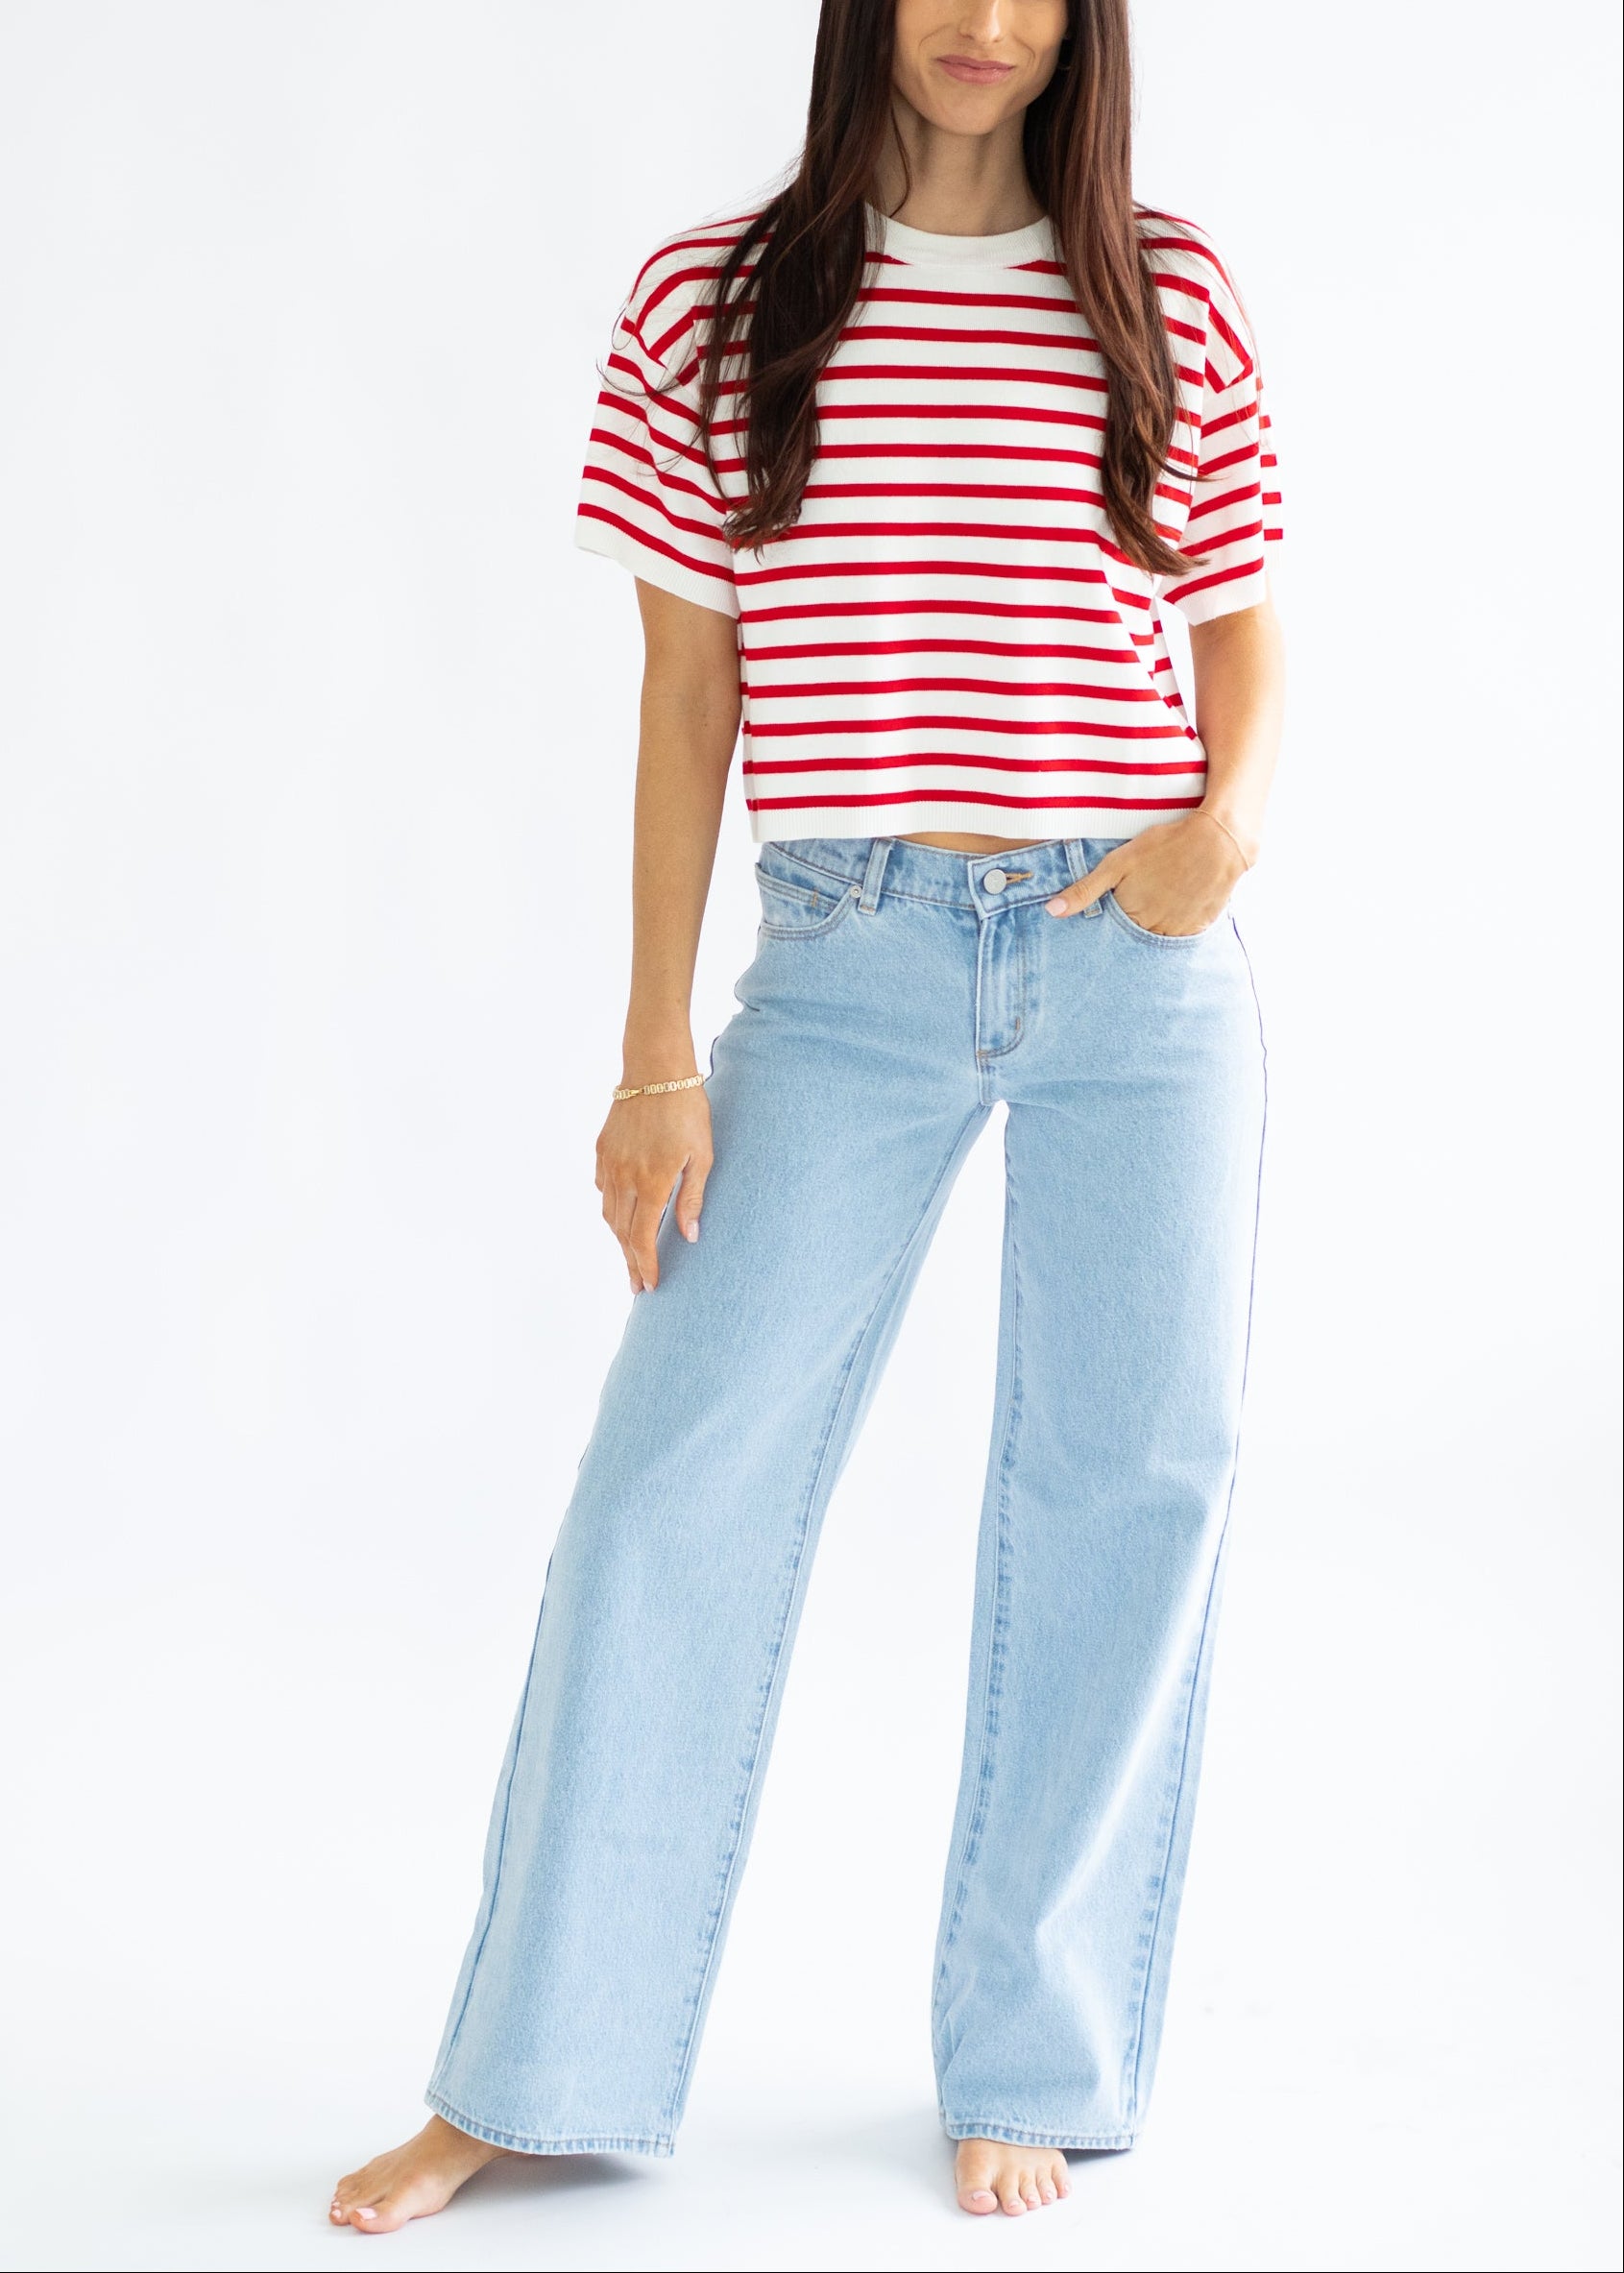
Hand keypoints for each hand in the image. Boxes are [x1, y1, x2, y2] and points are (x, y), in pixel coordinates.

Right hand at [595, 1085, 712, 1293]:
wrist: (655, 1068)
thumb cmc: (687, 1109)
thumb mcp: (701, 1155)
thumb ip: (692, 1198)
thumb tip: (690, 1236)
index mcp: (651, 1182)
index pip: (642, 1238)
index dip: (646, 1265)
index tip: (650, 1287)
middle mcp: (624, 1178)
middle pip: (622, 1233)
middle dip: (630, 1262)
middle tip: (637, 1285)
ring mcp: (609, 1163)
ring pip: (609, 1213)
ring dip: (618, 1239)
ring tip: (629, 1256)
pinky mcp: (602, 1149)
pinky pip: (603, 1188)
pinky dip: (611, 1208)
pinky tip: (620, 1214)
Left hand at [1043, 811, 1251, 934]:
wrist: (1218, 840)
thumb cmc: (1164, 846)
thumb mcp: (1117, 863)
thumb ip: (1084, 890)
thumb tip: (1051, 912)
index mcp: (1131, 918)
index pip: (1111, 932)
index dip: (1113, 916)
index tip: (1120, 902)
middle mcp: (1154, 931)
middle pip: (1135, 936)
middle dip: (1134, 923)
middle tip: (1145, 895)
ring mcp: (1179, 932)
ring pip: (1159, 937)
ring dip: (1156, 924)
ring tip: (1162, 896)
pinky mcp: (1201, 927)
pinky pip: (1183, 934)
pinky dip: (1178, 922)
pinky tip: (1179, 900)